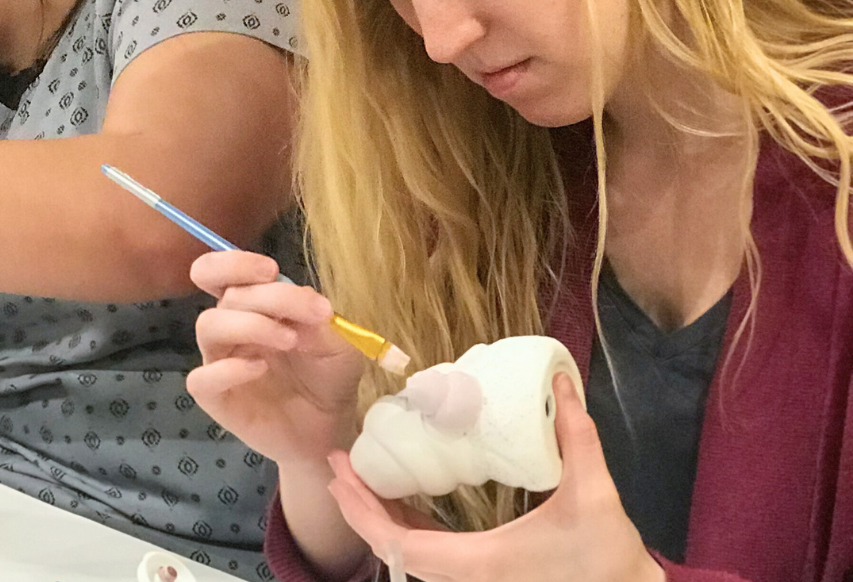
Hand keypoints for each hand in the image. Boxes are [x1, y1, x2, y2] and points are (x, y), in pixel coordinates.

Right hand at [184, 251, 366, 466]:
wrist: (330, 429)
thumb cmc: (328, 378)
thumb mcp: (337, 342)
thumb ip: (316, 318)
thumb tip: (301, 303)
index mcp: (250, 307)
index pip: (218, 272)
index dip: (233, 263)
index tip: (270, 270)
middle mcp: (230, 330)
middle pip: (225, 297)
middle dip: (265, 297)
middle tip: (306, 311)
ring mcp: (219, 363)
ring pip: (208, 327)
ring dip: (251, 325)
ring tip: (290, 340)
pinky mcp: (217, 399)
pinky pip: (202, 378)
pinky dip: (228, 369)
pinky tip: (259, 368)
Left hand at [327, 375, 661, 581]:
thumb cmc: (609, 555)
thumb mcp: (594, 492)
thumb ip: (577, 436)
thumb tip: (562, 384)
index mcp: (481, 561)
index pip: (402, 545)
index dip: (365, 513)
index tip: (343, 476)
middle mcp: (469, 577)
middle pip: (393, 552)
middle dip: (358, 511)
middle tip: (338, 468)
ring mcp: (475, 580)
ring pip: (409, 558)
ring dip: (379, 521)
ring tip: (358, 480)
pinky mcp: (484, 576)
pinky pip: (429, 558)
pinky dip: (406, 531)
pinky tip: (401, 505)